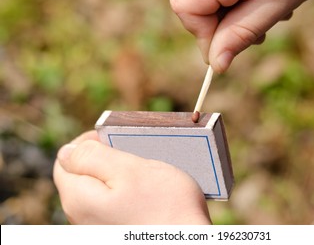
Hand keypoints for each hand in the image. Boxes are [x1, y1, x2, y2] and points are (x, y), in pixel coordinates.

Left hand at [53, 131, 210, 224]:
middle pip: (84, 174)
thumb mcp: (129, 170)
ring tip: (146, 172)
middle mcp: (82, 217)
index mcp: (78, 198)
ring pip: (101, 188)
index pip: (66, 158)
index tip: (114, 137)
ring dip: (121, 174)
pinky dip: (129, 191)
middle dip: (107, 157)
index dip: (88, 142)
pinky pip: (115, 202)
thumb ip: (92, 157)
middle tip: (134, 153)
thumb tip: (66, 151)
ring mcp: (99, 226)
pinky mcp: (116, 230)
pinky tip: (149, 192)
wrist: (188, 241)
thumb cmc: (165, 207)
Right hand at [170, 0, 313, 72]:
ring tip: (264, 8)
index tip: (232, 47)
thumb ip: (241, 33)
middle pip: (189, 2)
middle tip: (257, 31)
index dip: (204, 35)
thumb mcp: (276, 3)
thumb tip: (216, 64)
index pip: (186, 8)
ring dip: (227, 12)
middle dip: (218, 25)